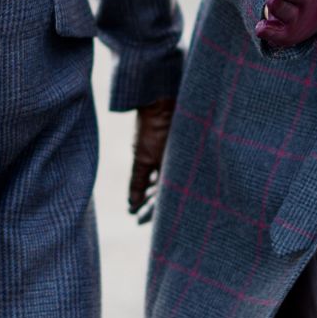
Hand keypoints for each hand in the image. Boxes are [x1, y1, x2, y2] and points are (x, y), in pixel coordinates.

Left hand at [128, 98, 175, 220]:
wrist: (162, 98)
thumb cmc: (155, 127)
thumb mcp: (143, 157)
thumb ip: (139, 182)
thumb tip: (132, 204)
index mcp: (181, 172)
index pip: (167, 201)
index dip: (152, 212)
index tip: (137, 220)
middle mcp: (184, 167)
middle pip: (169, 194)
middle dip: (153, 206)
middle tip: (138, 217)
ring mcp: (180, 158)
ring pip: (168, 183)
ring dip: (155, 194)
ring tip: (139, 203)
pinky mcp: (174, 149)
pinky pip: (167, 171)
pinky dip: (157, 179)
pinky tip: (147, 187)